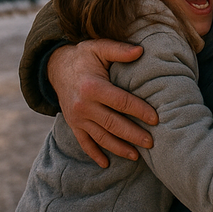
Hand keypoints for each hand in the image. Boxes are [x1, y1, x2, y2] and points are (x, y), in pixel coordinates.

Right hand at [48, 39, 157, 167]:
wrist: (55, 67)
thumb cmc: (83, 56)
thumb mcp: (99, 48)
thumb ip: (119, 50)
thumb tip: (141, 50)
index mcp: (92, 87)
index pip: (121, 102)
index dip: (140, 110)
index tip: (156, 119)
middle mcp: (83, 106)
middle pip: (113, 124)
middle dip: (133, 135)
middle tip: (152, 142)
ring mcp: (77, 118)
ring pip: (101, 137)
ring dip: (118, 148)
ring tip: (136, 156)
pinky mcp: (73, 124)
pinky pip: (84, 143)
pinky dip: (94, 154)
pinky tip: (106, 164)